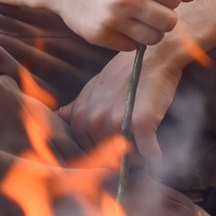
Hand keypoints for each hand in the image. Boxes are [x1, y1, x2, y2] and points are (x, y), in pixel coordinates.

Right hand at [44, 0, 194, 51]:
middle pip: (169, 22)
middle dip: (164, 16)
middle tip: (150, 9)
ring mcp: (112, 20)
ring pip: (154, 39)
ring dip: (150, 30)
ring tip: (138, 18)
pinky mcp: (100, 37)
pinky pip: (132, 48)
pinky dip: (130, 39)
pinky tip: (120, 24)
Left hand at [61, 41, 189, 161]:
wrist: (154, 56)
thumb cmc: (126, 73)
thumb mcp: (93, 89)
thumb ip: (76, 108)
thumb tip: (59, 118)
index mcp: (79, 116)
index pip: (89, 153)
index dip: (106, 152)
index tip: (117, 144)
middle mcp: (93, 120)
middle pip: (109, 158)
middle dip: (123, 156)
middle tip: (136, 142)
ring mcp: (115, 121)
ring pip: (129, 158)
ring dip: (140, 156)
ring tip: (146, 141)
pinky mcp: (140, 122)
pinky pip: (149, 153)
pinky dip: (155, 154)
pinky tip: (156, 148)